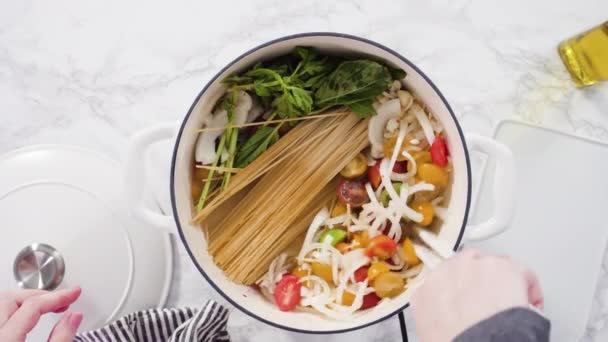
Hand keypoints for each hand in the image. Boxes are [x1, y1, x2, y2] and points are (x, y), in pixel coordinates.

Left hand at [0, 287, 81, 341]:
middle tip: (63, 299)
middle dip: (42, 295)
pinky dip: (16, 310)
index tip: (74, 293)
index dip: (58, 296)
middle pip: (12, 298)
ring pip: (3, 304)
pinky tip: (30, 316)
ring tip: (49, 305)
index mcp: (6, 339)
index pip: (33, 305)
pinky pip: (1, 315)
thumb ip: (61, 338)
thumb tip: (74, 316)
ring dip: (27, 300)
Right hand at [411, 249, 542, 341]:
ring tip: (511, 305)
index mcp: (426, 291)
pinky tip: (530, 304)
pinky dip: (528, 288)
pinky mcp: (504, 267)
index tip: (468, 304)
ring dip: (502, 283)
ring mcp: (476, 265)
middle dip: (480, 282)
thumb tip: (445, 326)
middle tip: (490, 304)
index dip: (459, 294)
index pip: (442, 283)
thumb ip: (434, 319)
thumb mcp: (430, 332)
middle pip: (467, 267)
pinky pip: (522, 273)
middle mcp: (448, 271)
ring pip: (494, 266)